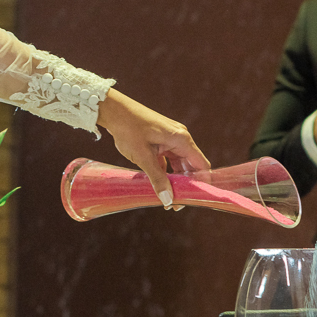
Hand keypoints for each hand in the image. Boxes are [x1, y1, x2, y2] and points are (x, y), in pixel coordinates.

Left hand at [96, 89, 209, 207]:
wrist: (114, 111)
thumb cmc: (129, 129)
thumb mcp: (144, 157)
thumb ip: (157, 179)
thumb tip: (168, 200)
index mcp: (182, 140)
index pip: (201, 165)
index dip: (202, 183)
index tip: (195, 199)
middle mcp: (180, 139)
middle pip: (191, 166)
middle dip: (185, 186)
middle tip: (176, 205)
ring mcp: (171, 140)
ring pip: (179, 165)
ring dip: (175, 180)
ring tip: (167, 198)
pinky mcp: (162, 141)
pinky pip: (169, 160)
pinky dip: (166, 173)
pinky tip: (158, 185)